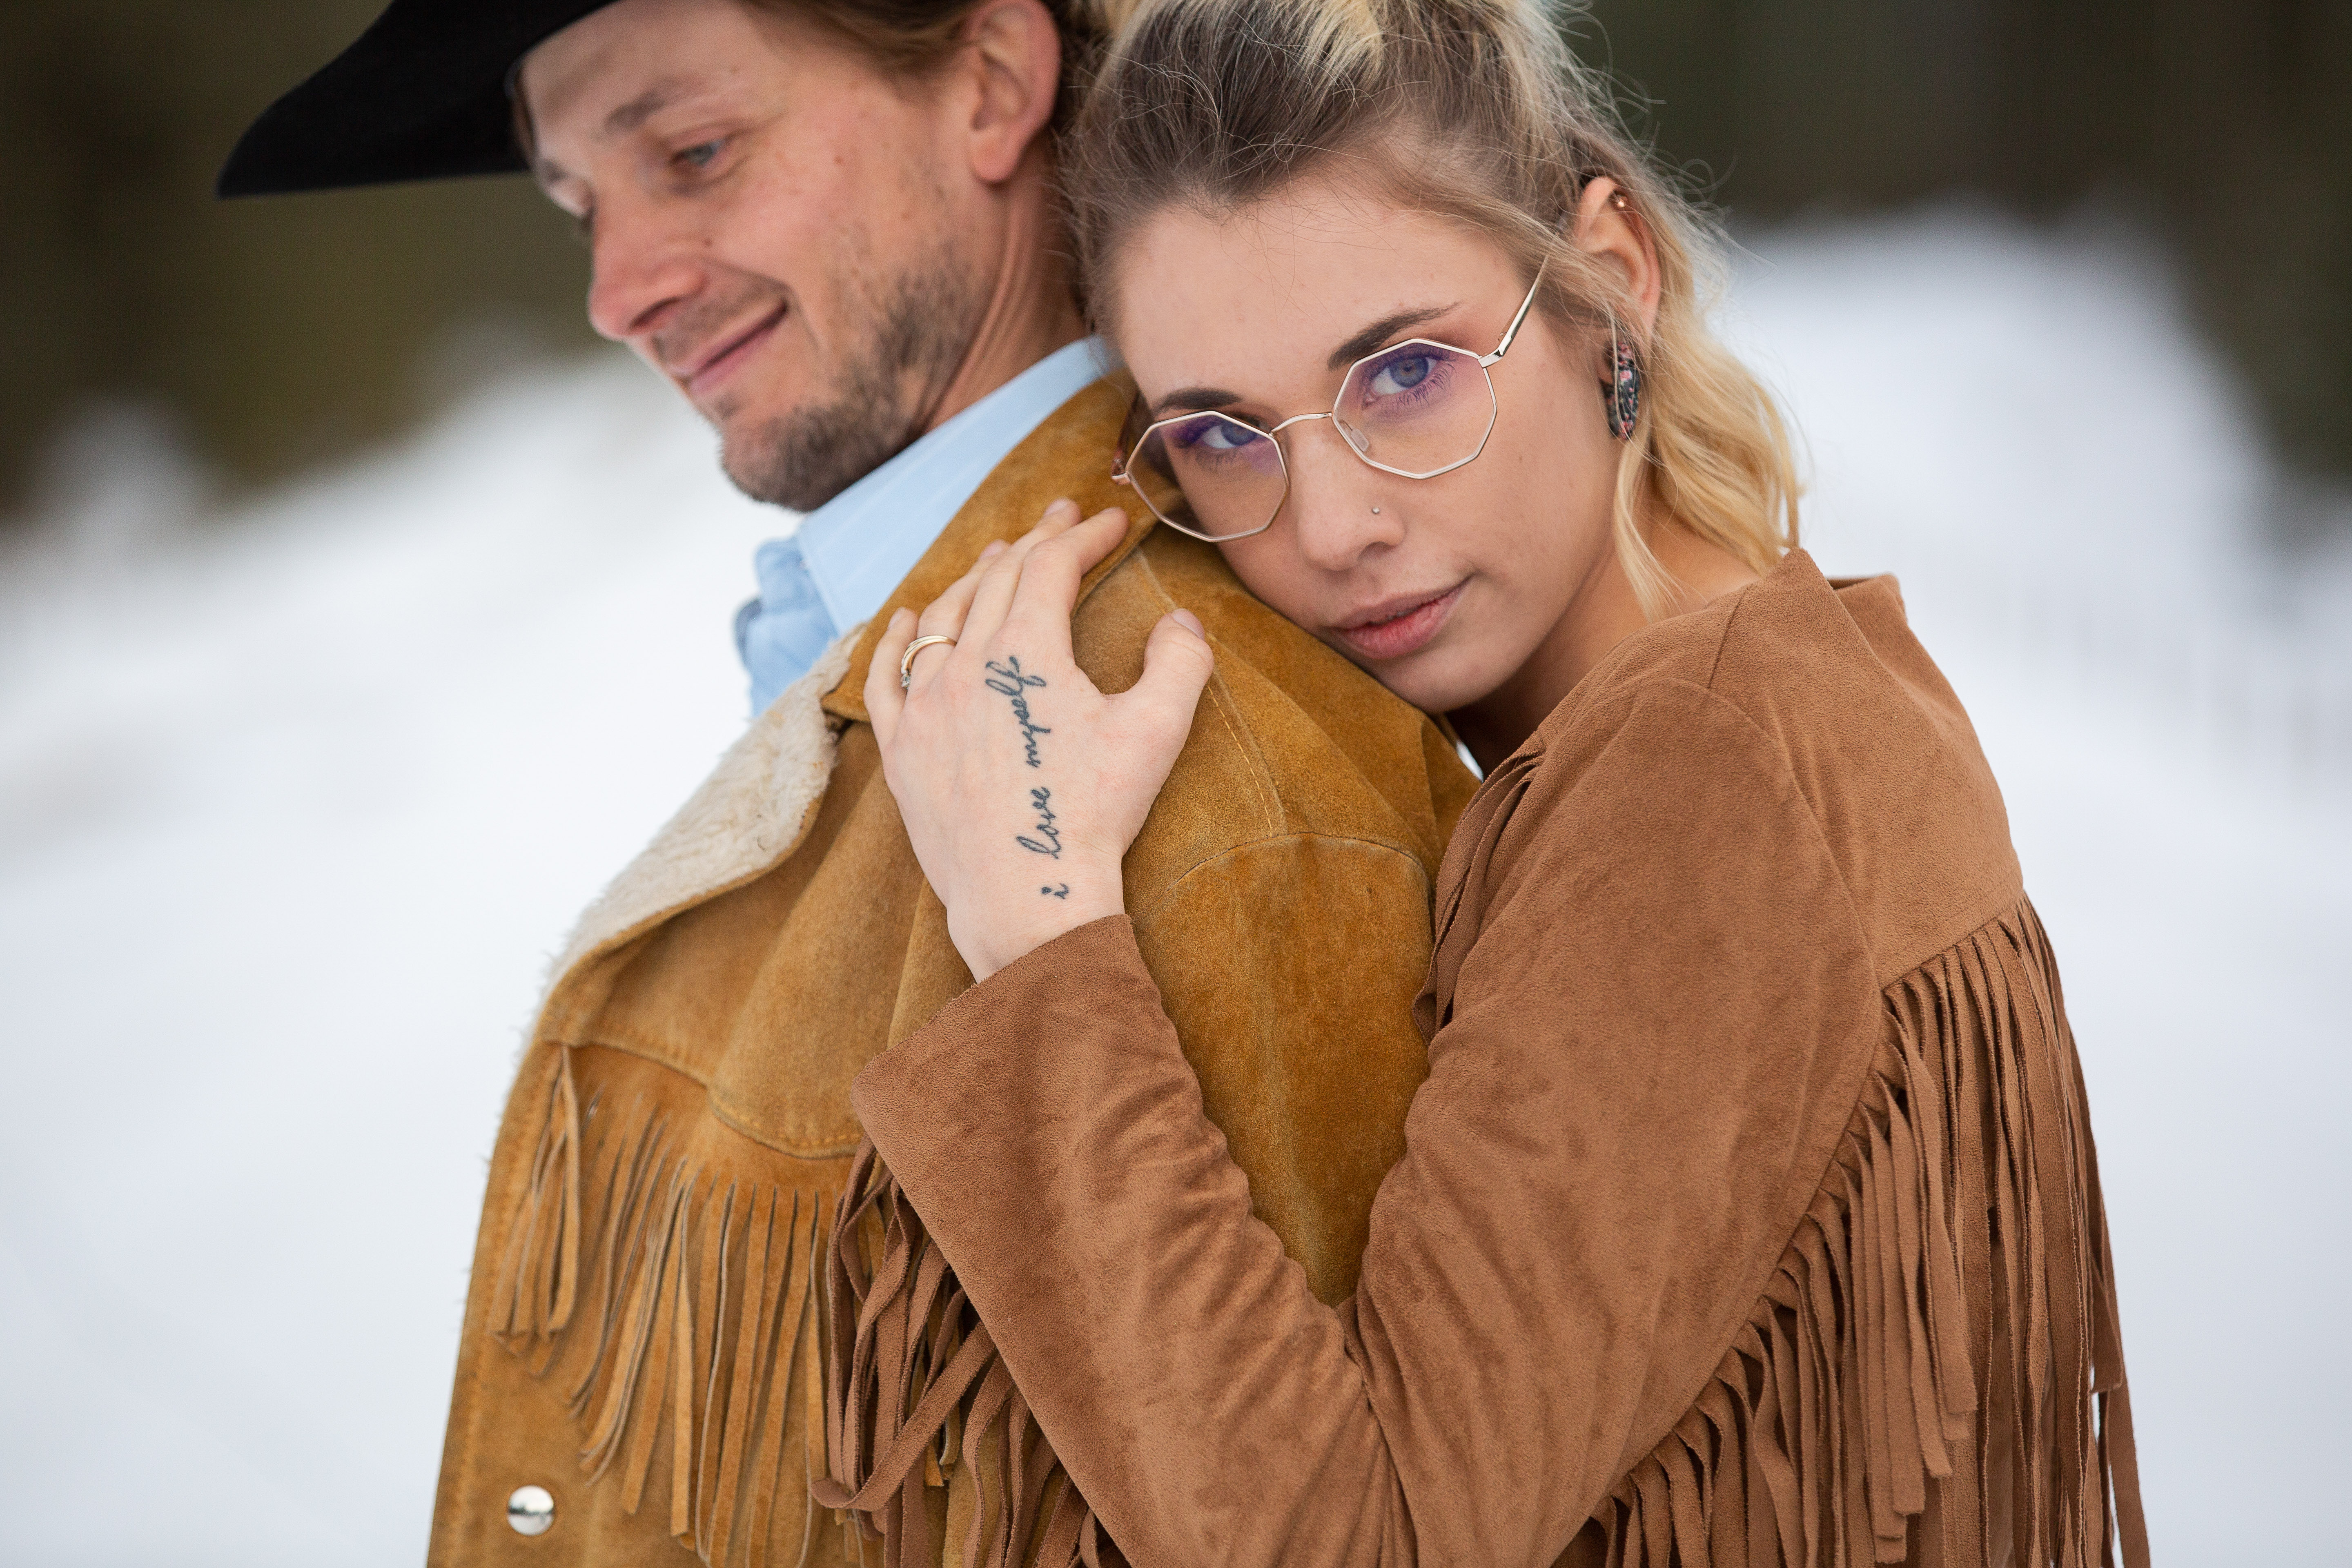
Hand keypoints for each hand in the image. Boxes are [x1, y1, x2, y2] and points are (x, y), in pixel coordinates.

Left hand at [866, 501, 1215, 980]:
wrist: (1030, 895)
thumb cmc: (1096, 816)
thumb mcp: (1156, 732)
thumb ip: (1178, 663)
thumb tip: (1181, 621)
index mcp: (1026, 651)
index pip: (1052, 567)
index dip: (1083, 536)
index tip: (1110, 521)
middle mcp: (965, 666)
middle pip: (997, 580)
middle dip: (1035, 541)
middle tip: (1061, 519)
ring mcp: (925, 708)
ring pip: (942, 618)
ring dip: (973, 578)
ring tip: (997, 556)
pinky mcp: (902, 751)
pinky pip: (886, 678)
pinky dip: (897, 639)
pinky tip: (908, 620)